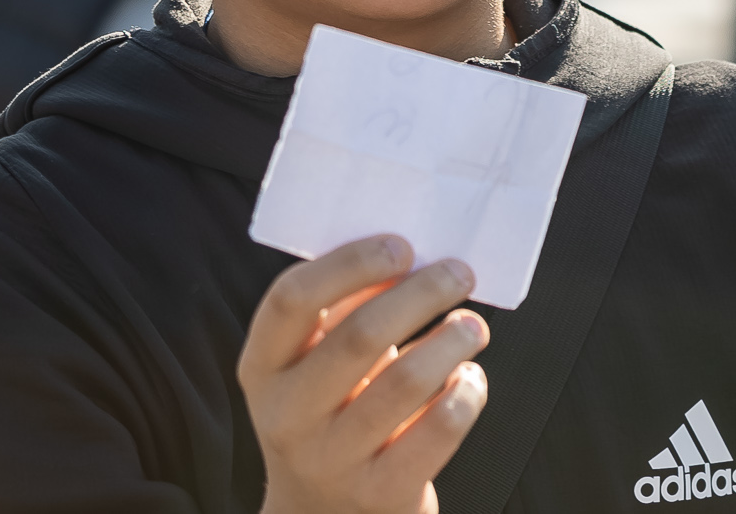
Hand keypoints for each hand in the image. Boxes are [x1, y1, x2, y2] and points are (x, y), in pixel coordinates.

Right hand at [244, 237, 488, 513]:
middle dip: (422, 293)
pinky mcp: (380, 492)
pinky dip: (467, 393)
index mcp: (263, 368)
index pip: (291, 300)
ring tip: (472, 327)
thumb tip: (413, 253)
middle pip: (359, 335)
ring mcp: (331, 459)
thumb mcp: (316, 364)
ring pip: (406, 381)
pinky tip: (468, 379)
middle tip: (460, 274)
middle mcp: (286, 416)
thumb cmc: (333, 412)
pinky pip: (439, 428)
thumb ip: (348, 310)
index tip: (403, 246)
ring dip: (453, 340)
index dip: (351, 263)